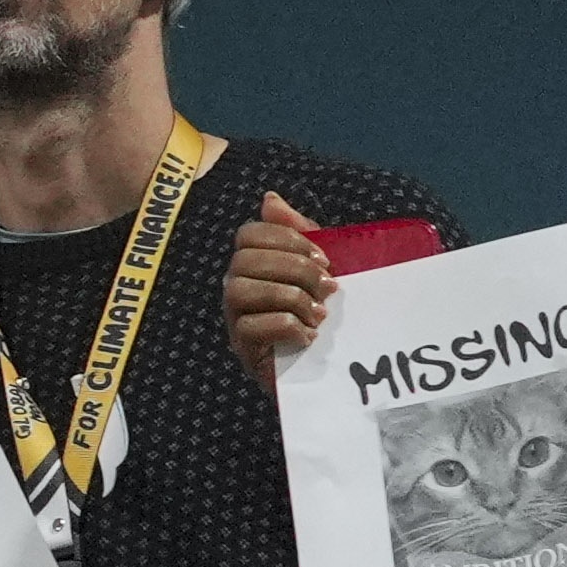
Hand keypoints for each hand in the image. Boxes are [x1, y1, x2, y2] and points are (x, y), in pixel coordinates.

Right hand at [226, 188, 336, 371]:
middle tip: (328, 288)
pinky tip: (309, 336)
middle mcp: (237, 288)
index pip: (249, 234)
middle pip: (243, 260)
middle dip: (293, 269)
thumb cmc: (323, 312)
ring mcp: (236, 320)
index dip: (287, 239)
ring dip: (288, 297)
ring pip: (239, 290)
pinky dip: (287, 327)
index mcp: (255, 265)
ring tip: (319, 314)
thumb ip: (298, 231)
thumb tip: (269, 198)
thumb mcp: (318, 265)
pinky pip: (250, 327)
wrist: (331, 368)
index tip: (325, 258)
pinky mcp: (243, 350)